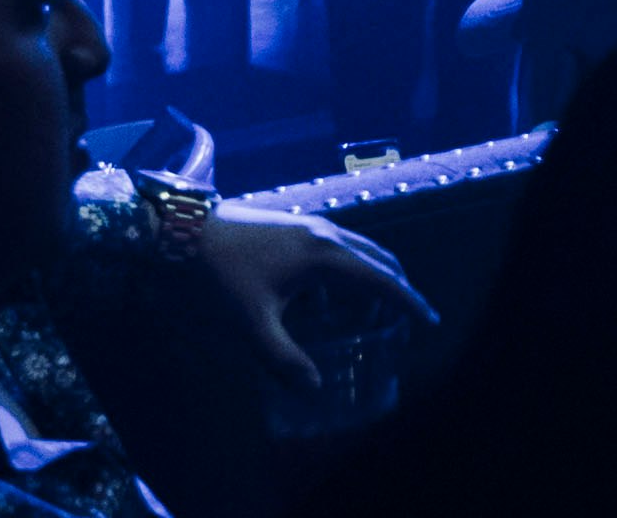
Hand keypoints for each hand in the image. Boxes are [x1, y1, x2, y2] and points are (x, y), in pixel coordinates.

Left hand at [193, 206, 425, 394]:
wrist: (186, 231)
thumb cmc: (221, 276)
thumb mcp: (252, 323)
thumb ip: (283, 359)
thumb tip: (314, 390)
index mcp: (325, 255)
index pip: (381, 280)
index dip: (409, 302)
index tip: (430, 321)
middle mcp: (328, 234)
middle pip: (379, 260)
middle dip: (398, 289)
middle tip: (406, 321)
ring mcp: (312, 226)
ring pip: (360, 252)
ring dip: (373, 280)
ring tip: (369, 316)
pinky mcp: (297, 228)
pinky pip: (339, 251)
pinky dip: (349, 275)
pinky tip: (325, 304)